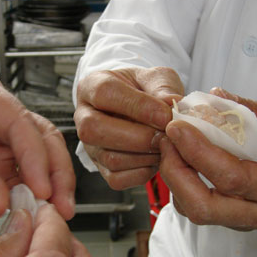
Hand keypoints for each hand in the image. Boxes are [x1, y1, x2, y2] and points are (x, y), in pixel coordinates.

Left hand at [0, 74, 74, 219]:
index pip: (21, 123)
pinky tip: (42, 210)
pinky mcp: (7, 163)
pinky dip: (37, 196)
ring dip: (54, 186)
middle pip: (43, 140)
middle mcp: (3, 116)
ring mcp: (7, 141)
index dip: (36, 157)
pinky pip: (29, 179)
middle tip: (61, 203)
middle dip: (56, 173)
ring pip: (44, 160)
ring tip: (57, 210)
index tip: (41, 188)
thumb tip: (2, 202)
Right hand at [74, 67, 183, 188]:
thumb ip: (163, 87)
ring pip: (109, 158)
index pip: (105, 93)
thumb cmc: (145, 90)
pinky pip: (118, 178)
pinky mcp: (101, 168)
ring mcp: (90, 146)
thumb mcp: (156, 77)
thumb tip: (172, 103)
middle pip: (95, 129)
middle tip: (167, 135)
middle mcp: (84, 117)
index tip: (165, 115)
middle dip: (138, 136)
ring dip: (145, 156)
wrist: (142, 108)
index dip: (137, 106)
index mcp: (92, 86)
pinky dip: (143, 172)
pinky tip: (157, 158)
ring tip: (166, 145)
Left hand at [160, 88, 256, 230]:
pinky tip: (180, 161)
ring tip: (170, 147)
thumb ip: (250, 111)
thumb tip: (213, 97)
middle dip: (175, 171)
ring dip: (173, 178)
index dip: (198, 151)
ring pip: (193, 210)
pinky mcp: (226, 218)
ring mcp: (239, 220)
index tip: (177, 126)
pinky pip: (192, 208)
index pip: (230, 177)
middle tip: (167, 139)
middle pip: (203, 206)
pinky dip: (178, 185)